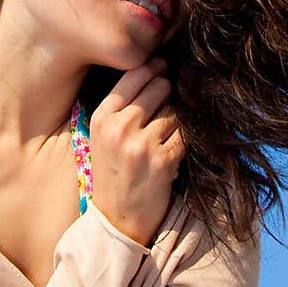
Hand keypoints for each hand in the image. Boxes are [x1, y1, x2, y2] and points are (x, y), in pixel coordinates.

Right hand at [88, 56, 183, 246]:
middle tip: (163, 111)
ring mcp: (142, 145)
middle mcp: (119, 128)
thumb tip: (158, 70)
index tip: (164, 67)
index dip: (154, 67)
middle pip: (159, 86)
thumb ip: (124, 105)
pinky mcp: (164, 161)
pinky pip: (185, 134)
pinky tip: (169, 155)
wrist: (117, 220)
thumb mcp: (104, 135)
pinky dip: (182, 142)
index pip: (134, 74)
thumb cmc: (114, 172)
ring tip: (161, 140)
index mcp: (102, 117)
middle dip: (167, 94)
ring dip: (175, 122)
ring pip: (175, 111)